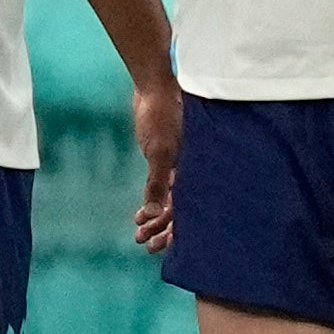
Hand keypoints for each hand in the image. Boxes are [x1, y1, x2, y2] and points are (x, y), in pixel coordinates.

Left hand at [131, 78, 181, 253]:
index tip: (161, 247)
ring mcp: (179, 164)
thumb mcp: (158, 151)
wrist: (154, 86)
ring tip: (138, 233)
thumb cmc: (161, 115)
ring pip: (170, 200)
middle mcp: (191, 171)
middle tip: (145, 244)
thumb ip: (157, 183)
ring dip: (155, 217)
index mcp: (195, 171)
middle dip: (163, 229)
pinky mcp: (166, 157)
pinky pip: (162, 186)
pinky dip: (153, 200)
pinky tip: (140, 213)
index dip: (176, 231)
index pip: (189, 210)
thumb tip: (152, 213)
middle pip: (180, 209)